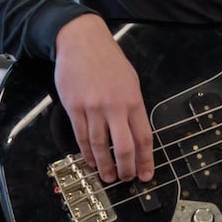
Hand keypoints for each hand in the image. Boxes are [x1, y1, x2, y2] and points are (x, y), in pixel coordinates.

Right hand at [54, 14, 154, 182]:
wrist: (82, 42)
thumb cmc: (108, 60)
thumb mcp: (130, 80)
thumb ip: (133, 106)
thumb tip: (135, 131)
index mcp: (133, 100)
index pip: (143, 137)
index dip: (146, 160)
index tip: (147, 175)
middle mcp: (115, 106)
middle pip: (123, 146)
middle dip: (126, 168)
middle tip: (126, 179)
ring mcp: (93, 108)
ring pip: (99, 145)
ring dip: (104, 165)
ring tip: (108, 176)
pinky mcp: (74, 108)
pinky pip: (81, 136)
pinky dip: (86, 152)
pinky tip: (90, 161)